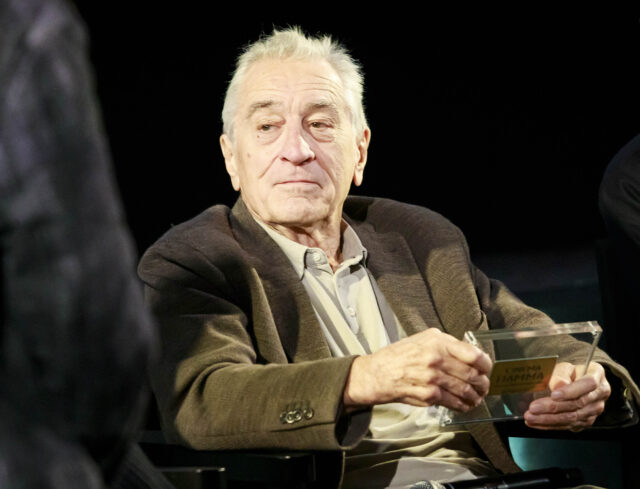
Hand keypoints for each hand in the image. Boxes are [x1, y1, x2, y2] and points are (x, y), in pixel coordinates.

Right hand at [343, 328, 491, 411]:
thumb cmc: (399, 356)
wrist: (377, 373)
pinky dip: (463, 405)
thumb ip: (446, 345)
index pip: (474, 354)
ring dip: (475, 396)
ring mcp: (432, 378)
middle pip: (473, 374)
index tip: (487, 369)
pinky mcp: (428, 395)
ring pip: (465, 390)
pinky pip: (453, 402)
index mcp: (437, 342)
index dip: (486, 364)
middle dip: (483, 383)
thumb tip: (471, 355)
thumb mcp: (422, 340)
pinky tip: (465, 405)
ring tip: (477, 398)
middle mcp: (436, 358)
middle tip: (484, 386)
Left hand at [524, 361, 610, 430]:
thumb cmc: (571, 372)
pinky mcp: (586, 422)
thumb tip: (558, 385)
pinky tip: (536, 423)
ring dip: (548, 419)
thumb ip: (560, 374)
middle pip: (577, 404)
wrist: (578, 382)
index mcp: (597, 375)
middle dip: (553, 407)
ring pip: (572, 417)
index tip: (553, 394)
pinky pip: (568, 426)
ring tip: (530, 417)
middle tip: (533, 408)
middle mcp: (599, 395)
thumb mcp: (565, 367)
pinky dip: (550, 425)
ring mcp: (594, 410)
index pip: (588, 384)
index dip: (571, 391)